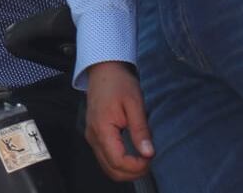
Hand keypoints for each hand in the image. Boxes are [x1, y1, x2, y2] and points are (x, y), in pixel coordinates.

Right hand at [84, 61, 153, 180]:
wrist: (104, 70)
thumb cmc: (118, 83)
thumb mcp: (135, 103)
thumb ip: (140, 130)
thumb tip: (148, 153)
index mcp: (102, 128)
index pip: (118, 161)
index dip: (136, 166)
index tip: (150, 158)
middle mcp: (93, 136)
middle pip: (111, 170)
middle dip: (133, 172)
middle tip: (149, 162)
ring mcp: (92, 136)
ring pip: (107, 167)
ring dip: (126, 170)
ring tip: (143, 159)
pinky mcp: (94, 135)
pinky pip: (105, 158)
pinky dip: (119, 163)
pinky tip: (133, 155)